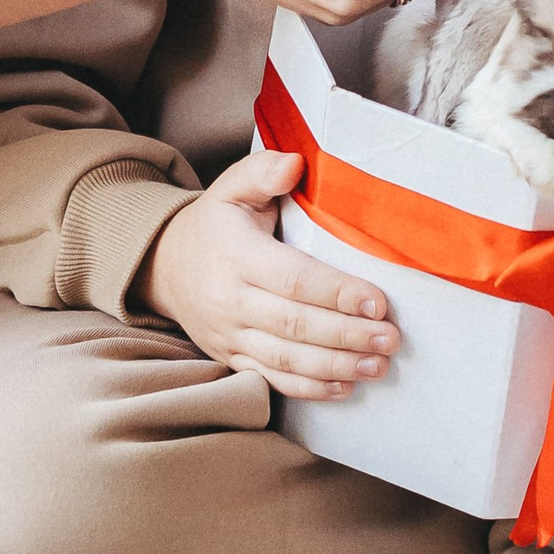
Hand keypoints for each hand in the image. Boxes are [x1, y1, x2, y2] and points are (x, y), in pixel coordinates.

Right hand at [147, 148, 400, 400]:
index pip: (293, 279)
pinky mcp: (231, 359)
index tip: (377, 302)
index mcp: (237, 255)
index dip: (337, 293)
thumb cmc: (214, 224)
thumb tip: (296, 164)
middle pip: (295, 325)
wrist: (163, 267)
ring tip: (377, 366)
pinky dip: (309, 388)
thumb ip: (263, 171)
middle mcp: (230, 301)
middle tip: (390, 338)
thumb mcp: (232, 188)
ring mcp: (229, 335)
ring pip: (286, 359)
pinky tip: (344, 386)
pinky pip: (271, 379)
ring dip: (335, 366)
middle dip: (347, 335)